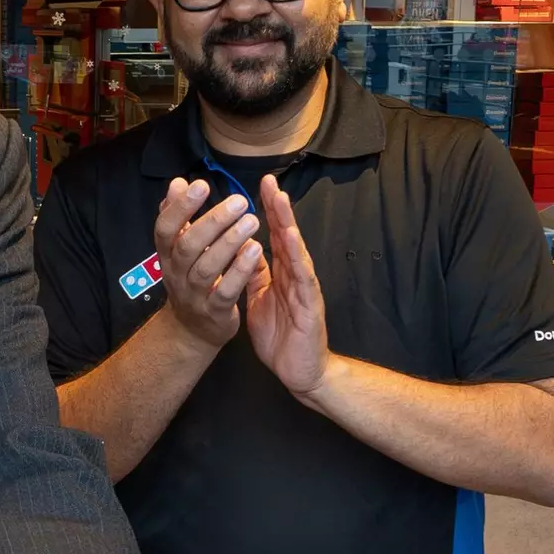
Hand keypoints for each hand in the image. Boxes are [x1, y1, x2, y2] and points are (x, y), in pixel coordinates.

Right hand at [151, 178, 263, 348]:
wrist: (192, 330)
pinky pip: (226, 290)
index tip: (200, 185)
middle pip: (188, 245)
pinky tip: (255, 250)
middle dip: (213, 221)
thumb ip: (179, 217)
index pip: (165, 229)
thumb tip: (177, 183)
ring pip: (208, 267)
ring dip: (230, 242)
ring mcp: (193, 295)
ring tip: (252, 221)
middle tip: (240, 201)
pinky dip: (240, 270)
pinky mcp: (214, 312)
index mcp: (166, 256)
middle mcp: (176, 274)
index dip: (179, 207)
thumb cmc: (190, 279)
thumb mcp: (179, 249)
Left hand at [242, 176, 332, 398]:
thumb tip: (243, 250)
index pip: (273, 236)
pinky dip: (297, 257)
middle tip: (268, 181)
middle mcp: (295, 275)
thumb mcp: (260, 300)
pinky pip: (302, 278)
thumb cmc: (282, 337)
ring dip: (288, 224)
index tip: (258, 186)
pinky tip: (291, 241)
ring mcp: (304, 288)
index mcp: (281, 274)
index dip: (266, 212)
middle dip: (278, 208)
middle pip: (287, 235)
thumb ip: (254, 275)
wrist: (301, 372)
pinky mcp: (310, 305)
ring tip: (280, 201)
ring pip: (296, 250)